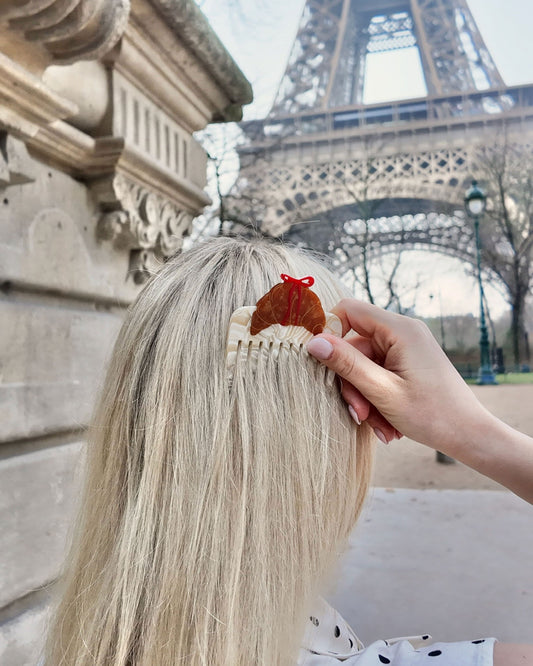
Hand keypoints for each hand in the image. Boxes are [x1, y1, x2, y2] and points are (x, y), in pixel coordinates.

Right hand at [307, 298, 488, 451]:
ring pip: (364, 365)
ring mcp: (406, 348)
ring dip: (365, 397)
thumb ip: (346, 364)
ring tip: (378, 425)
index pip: (349, 310)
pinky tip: (387, 424)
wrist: (469, 435)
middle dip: (352, 383)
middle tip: (359, 414)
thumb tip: (312, 342)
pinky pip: (378, 374)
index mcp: (400, 329)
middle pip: (354, 346)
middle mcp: (403, 332)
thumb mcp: (382, 391)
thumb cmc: (432, 415)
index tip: (321, 362)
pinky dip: (377, 398)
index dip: (329, 331)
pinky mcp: (407, 363)